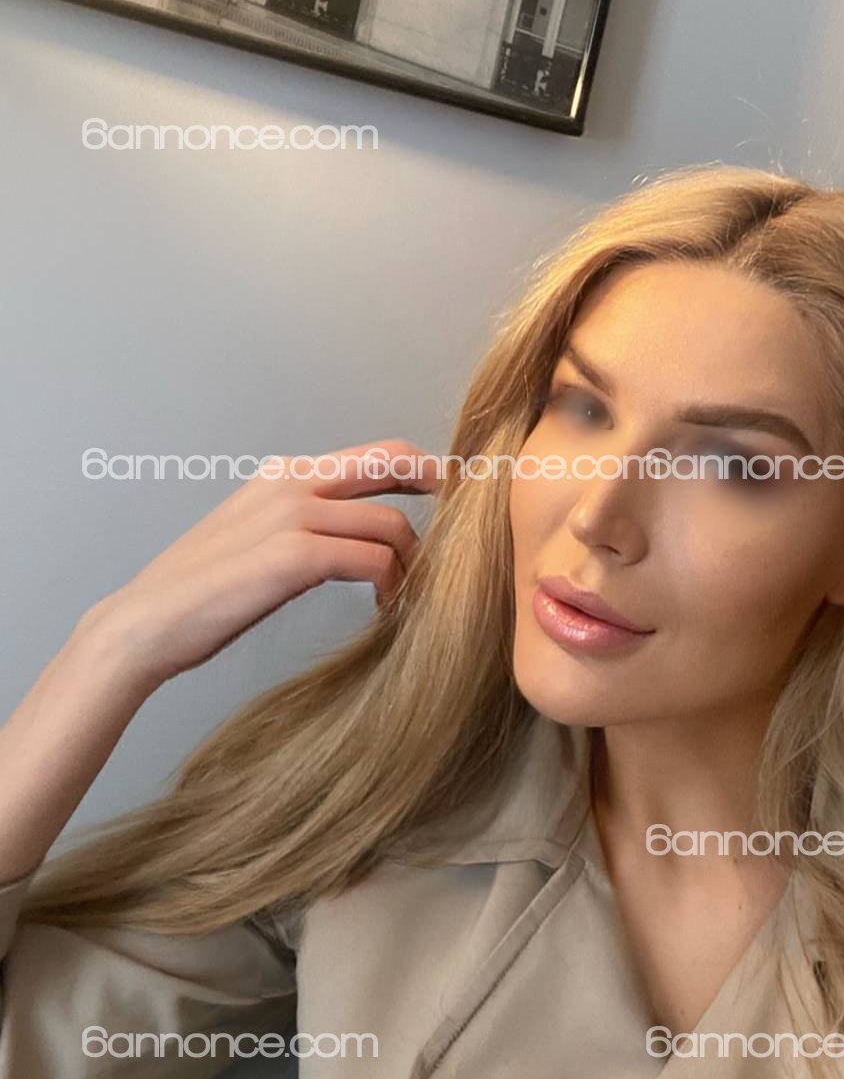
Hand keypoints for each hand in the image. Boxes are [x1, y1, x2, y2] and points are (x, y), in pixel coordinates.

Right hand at [80, 440, 442, 688]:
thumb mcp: (254, 537)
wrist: (145, 623)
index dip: (421, 471)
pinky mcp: (293, 555)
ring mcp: (291, 515)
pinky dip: (390, 586)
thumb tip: (358, 534)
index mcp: (283, 474)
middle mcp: (291, 483)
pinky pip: (372, 560)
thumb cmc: (201, 593)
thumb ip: (302, 522)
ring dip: (412, 564)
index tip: (449, 497)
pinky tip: (383, 610)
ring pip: (391, 524)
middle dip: (438, 488)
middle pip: (394, 462)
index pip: (375, 454)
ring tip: (404, 596)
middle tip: (462, 528)